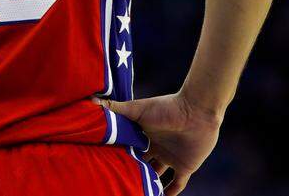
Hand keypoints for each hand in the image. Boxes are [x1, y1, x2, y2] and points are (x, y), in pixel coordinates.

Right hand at [97, 92, 220, 194]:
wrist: (197, 111)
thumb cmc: (167, 107)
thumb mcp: (138, 109)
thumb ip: (116, 108)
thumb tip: (91, 102)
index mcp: (143, 134)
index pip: (127, 148)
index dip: (117, 156)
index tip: (102, 164)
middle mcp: (156, 146)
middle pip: (140, 163)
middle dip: (130, 171)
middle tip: (115, 182)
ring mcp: (170, 157)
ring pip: (156, 175)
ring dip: (148, 184)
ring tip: (134, 192)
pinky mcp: (185, 166)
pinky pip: (177, 184)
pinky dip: (170, 193)